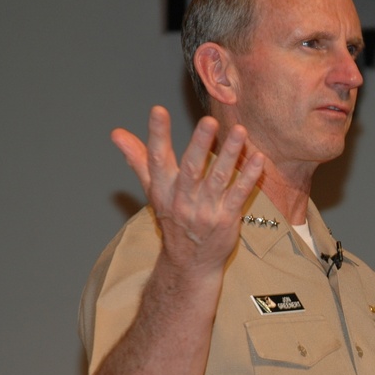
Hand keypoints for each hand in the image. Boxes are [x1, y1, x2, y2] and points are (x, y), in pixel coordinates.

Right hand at [111, 106, 264, 272]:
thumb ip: (138, 159)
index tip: (158, 111)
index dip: (156, 135)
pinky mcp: (226, 219)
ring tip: (239, 130)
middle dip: (199, 144)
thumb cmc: (173, 220)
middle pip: (191, 168)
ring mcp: (205, 210)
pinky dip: (249, 176)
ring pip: (218, 178)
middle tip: (209, 120)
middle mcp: (182, 199)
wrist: (189, 263)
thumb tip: (117, 133)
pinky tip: (258, 158)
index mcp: (162, 190)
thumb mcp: (153, 191)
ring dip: (230, 154)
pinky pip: (239, 195)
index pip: (157, 159)